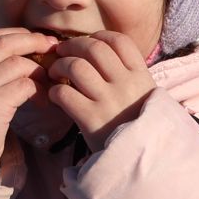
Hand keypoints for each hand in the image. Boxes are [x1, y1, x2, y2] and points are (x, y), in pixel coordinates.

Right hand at [0, 28, 55, 174]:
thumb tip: (25, 53)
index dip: (17, 33)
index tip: (37, 39)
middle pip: (5, 43)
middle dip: (33, 41)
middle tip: (53, 47)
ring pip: (18, 64)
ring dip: (40, 71)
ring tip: (49, 83)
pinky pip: (24, 86)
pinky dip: (39, 91)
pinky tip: (43, 103)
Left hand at [45, 32, 156, 150]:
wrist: (141, 162)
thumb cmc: (137, 126)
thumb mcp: (144, 96)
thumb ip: (127, 75)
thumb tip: (98, 51)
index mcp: (141, 76)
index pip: (119, 41)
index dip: (99, 36)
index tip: (88, 41)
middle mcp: (125, 84)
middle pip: (94, 48)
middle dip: (73, 45)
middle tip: (62, 52)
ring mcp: (108, 101)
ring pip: (76, 67)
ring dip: (60, 66)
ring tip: (54, 73)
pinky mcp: (91, 119)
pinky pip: (64, 93)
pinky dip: (55, 92)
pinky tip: (56, 96)